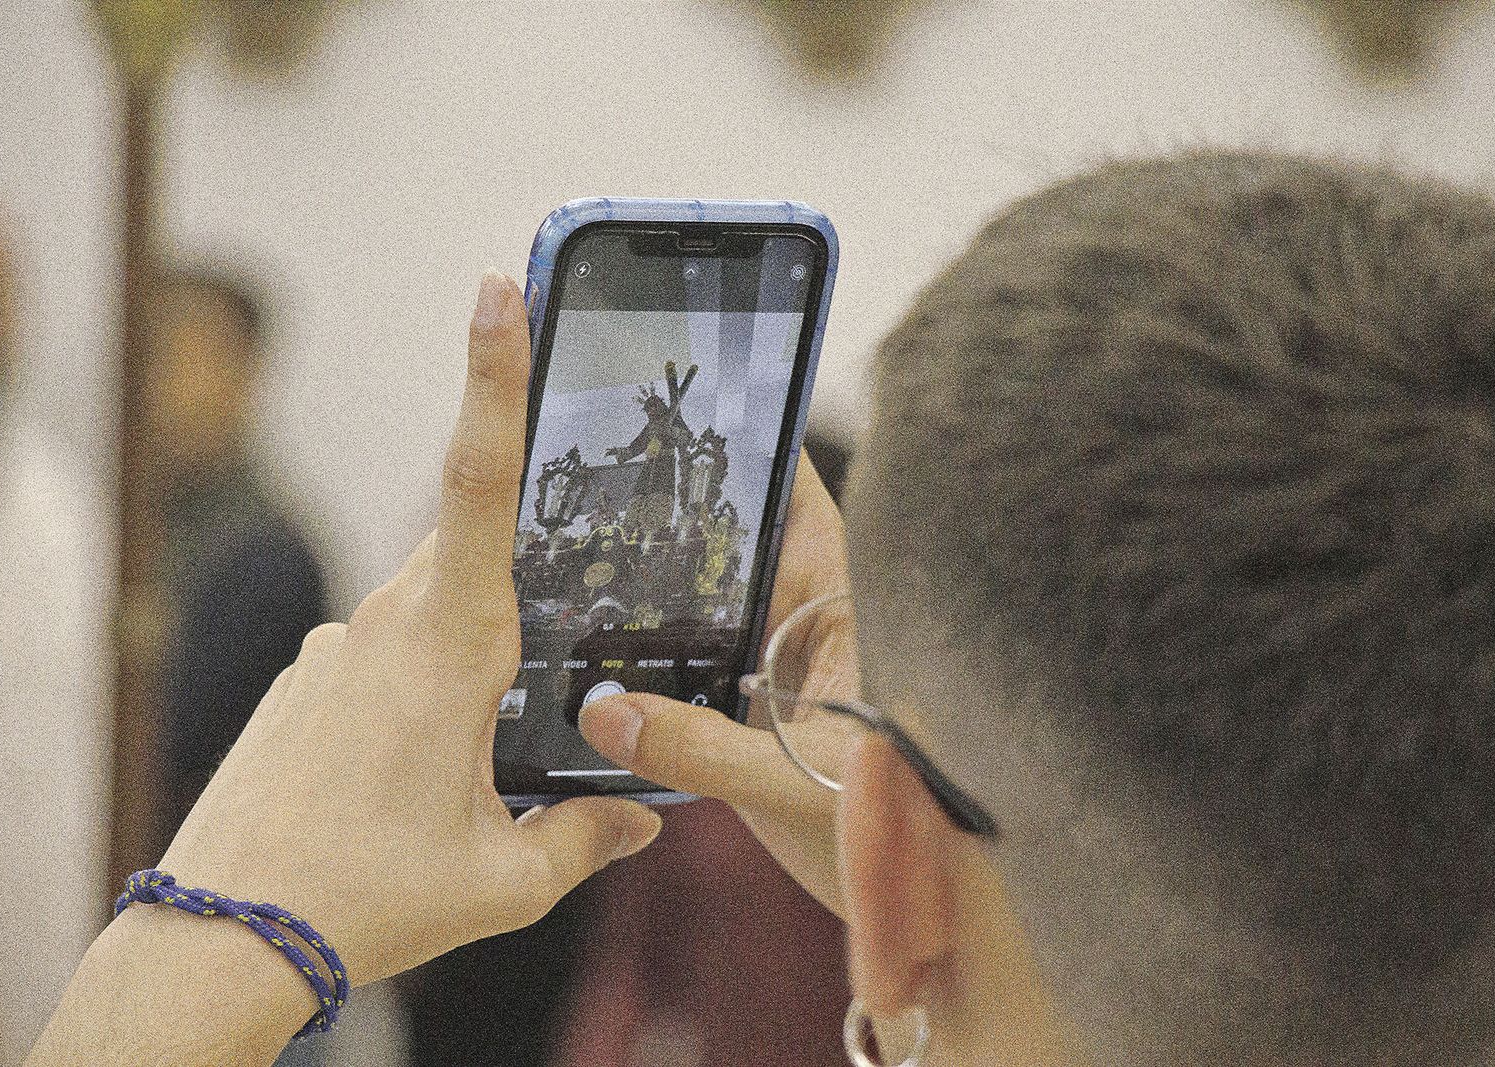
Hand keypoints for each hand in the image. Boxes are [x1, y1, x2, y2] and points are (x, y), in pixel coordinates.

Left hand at [157, 270, 661, 985]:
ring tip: (464, 771)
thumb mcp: (504, 879)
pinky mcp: (306, 676)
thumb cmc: (367, 900)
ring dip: (472, 665)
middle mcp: (384, 624)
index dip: (493, 381)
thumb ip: (589, 836)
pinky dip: (418, 695)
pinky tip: (409, 779)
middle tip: (546, 667)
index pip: (478, 485)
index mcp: (448, 648)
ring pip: (433, 611)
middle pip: (476, 555)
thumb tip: (644, 818)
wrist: (221, 938)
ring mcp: (335, 646)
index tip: (497, 289)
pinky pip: (384, 651)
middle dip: (526, 594)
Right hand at [579, 452, 858, 915]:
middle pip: (736, 539)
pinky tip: (597, 646)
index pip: (796, 497)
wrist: (917, 907)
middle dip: (675, 512)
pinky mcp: (754, 706)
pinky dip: (654, 652)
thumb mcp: (794, 789)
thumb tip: (603, 711)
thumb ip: (699, 750)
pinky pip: (695, 659)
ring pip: (710, 600)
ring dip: (659, 587)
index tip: (681, 406)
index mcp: (844, 603)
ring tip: (578, 549)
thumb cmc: (897, 831)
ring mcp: (778, 660)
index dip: (747, 448)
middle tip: (597, 474)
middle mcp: (809, 618)